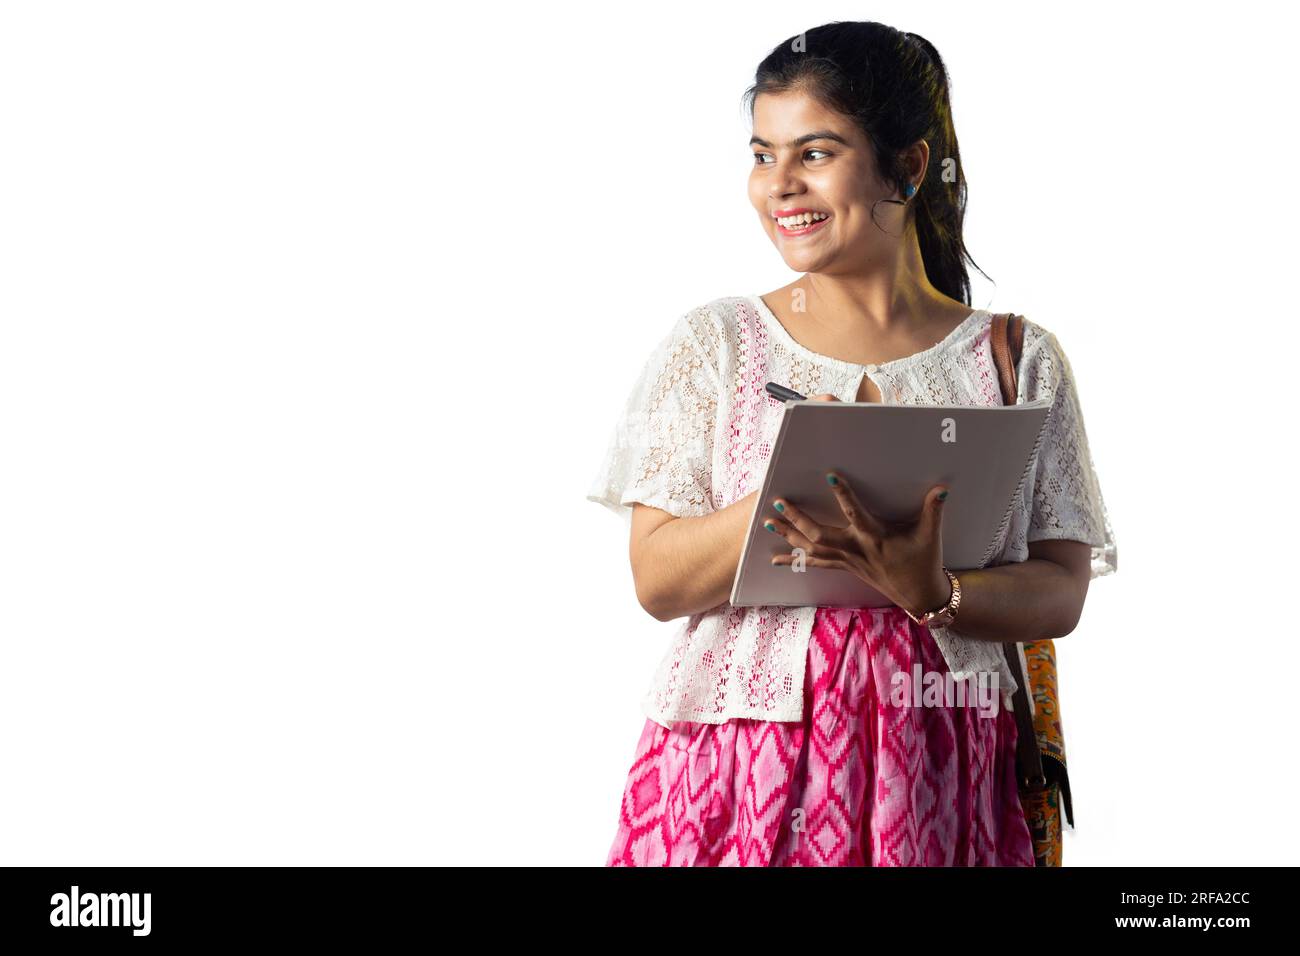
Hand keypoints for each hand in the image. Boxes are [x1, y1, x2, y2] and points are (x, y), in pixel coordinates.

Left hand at [764, 469, 952, 616]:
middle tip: (778, 502)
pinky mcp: (844, 567)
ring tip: (766, 522)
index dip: (843, 495)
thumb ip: (933, 511)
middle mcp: (856, 549)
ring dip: (788, 536)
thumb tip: (942, 489)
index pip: (855, 513)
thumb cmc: (924, 562)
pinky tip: (774, 558)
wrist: (918, 595)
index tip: (829, 475)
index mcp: (875, 538)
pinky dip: (793, 559)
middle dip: (797, 519)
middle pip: (820, 535)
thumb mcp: (931, 536)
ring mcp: (847, 560)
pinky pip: (814, 563)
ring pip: (811, 549)